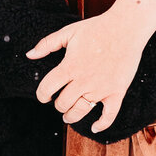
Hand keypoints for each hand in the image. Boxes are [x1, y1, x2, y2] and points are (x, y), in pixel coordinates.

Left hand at [25, 10, 145, 132]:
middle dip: (58, 104)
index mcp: (69, 67)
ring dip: (71, 116)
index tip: (43, 96)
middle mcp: (83, 81)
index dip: (42, 95)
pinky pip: (109, 115)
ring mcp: (100, 88)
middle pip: (62, 103)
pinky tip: (94, 127)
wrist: (126, 28)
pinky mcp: (116, 92)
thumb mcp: (69, 32)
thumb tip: (29, 55)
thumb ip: (47, 44)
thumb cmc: (96, 28)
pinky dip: (101, 124)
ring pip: (80, 111)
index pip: (47, 88)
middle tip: (59, 101)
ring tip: (68, 115)